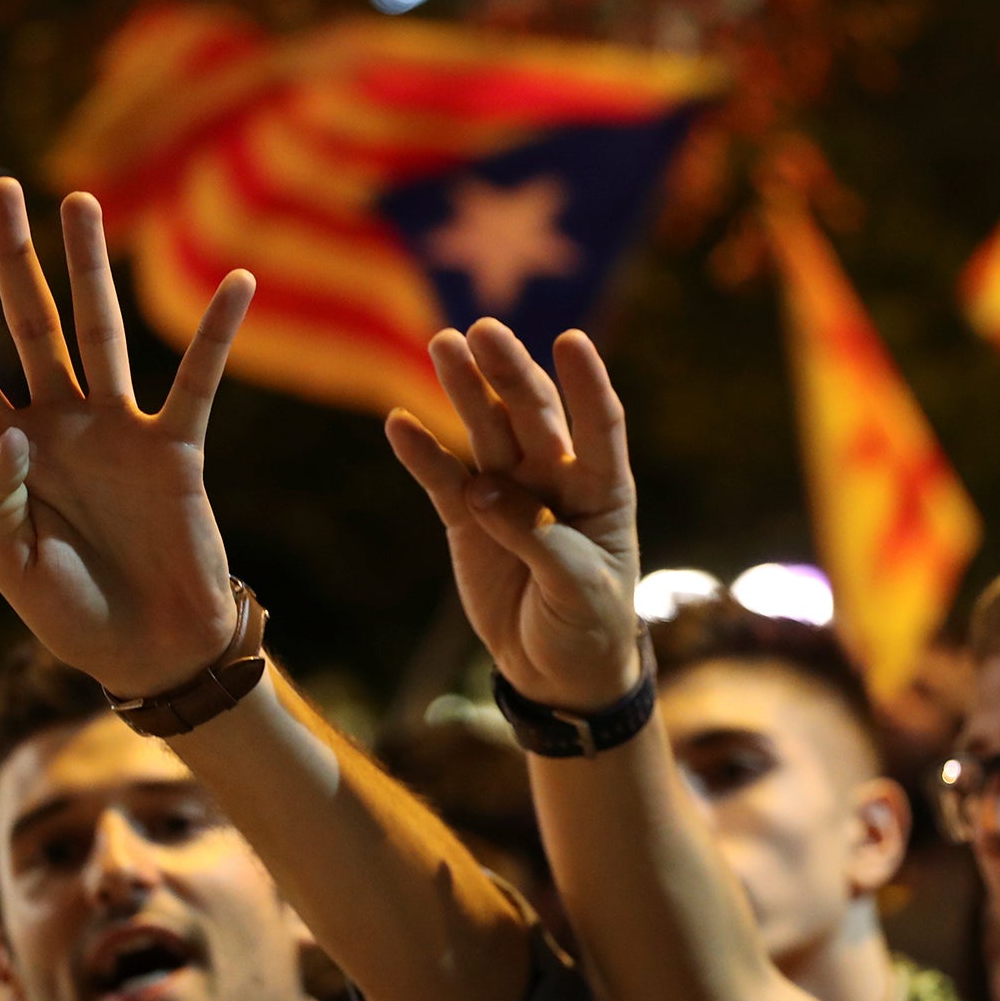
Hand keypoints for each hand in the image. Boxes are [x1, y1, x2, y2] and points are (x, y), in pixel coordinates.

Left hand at [0, 177, 257, 699]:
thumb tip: (0, 435)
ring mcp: (117, 431)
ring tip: (78, 199)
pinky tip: (236, 284)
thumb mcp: (12, 570)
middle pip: (27, 324)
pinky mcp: (175, 449)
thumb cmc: (73, 618)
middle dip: (10, 257)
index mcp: (5, 454)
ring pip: (100, 331)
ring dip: (90, 267)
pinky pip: (197, 380)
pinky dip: (216, 334)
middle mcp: (58, 426)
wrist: (151, 651)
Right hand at [385, 321, 641, 710]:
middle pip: (532, 414)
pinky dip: (422, 454)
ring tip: (443, 345)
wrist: (558, 669)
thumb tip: (485, 491)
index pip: (600, 425)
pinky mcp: (467, 519)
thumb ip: (539, 538)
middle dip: (510, 372)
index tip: (571, 341)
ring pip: (485, 432)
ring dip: (465, 390)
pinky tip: (398, 424)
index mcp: (601, 489)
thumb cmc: (589, 623)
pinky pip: (442, 480)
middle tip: (483, 331)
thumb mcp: (580, 589)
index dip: (587, 384)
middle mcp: (554, 478)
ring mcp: (507, 494)